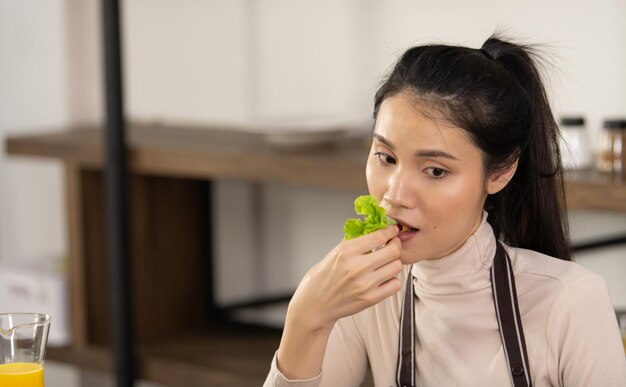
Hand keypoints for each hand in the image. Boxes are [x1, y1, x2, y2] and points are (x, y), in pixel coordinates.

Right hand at [287, 224, 402, 332]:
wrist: (315, 303)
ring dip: (394, 262)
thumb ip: (354, 240)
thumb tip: (373, 228)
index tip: (392, 230)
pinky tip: (383, 278)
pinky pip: (395, 284)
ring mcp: (365, 284)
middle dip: (396, 245)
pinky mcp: (371, 298)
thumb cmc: (323, 277)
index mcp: (346, 252)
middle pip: (393, 251)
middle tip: (393, 244)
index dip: (390, 231)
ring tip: (386, 263)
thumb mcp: (334, 252)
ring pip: (397, 266)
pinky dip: (392, 279)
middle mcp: (357, 267)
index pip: (378, 236)